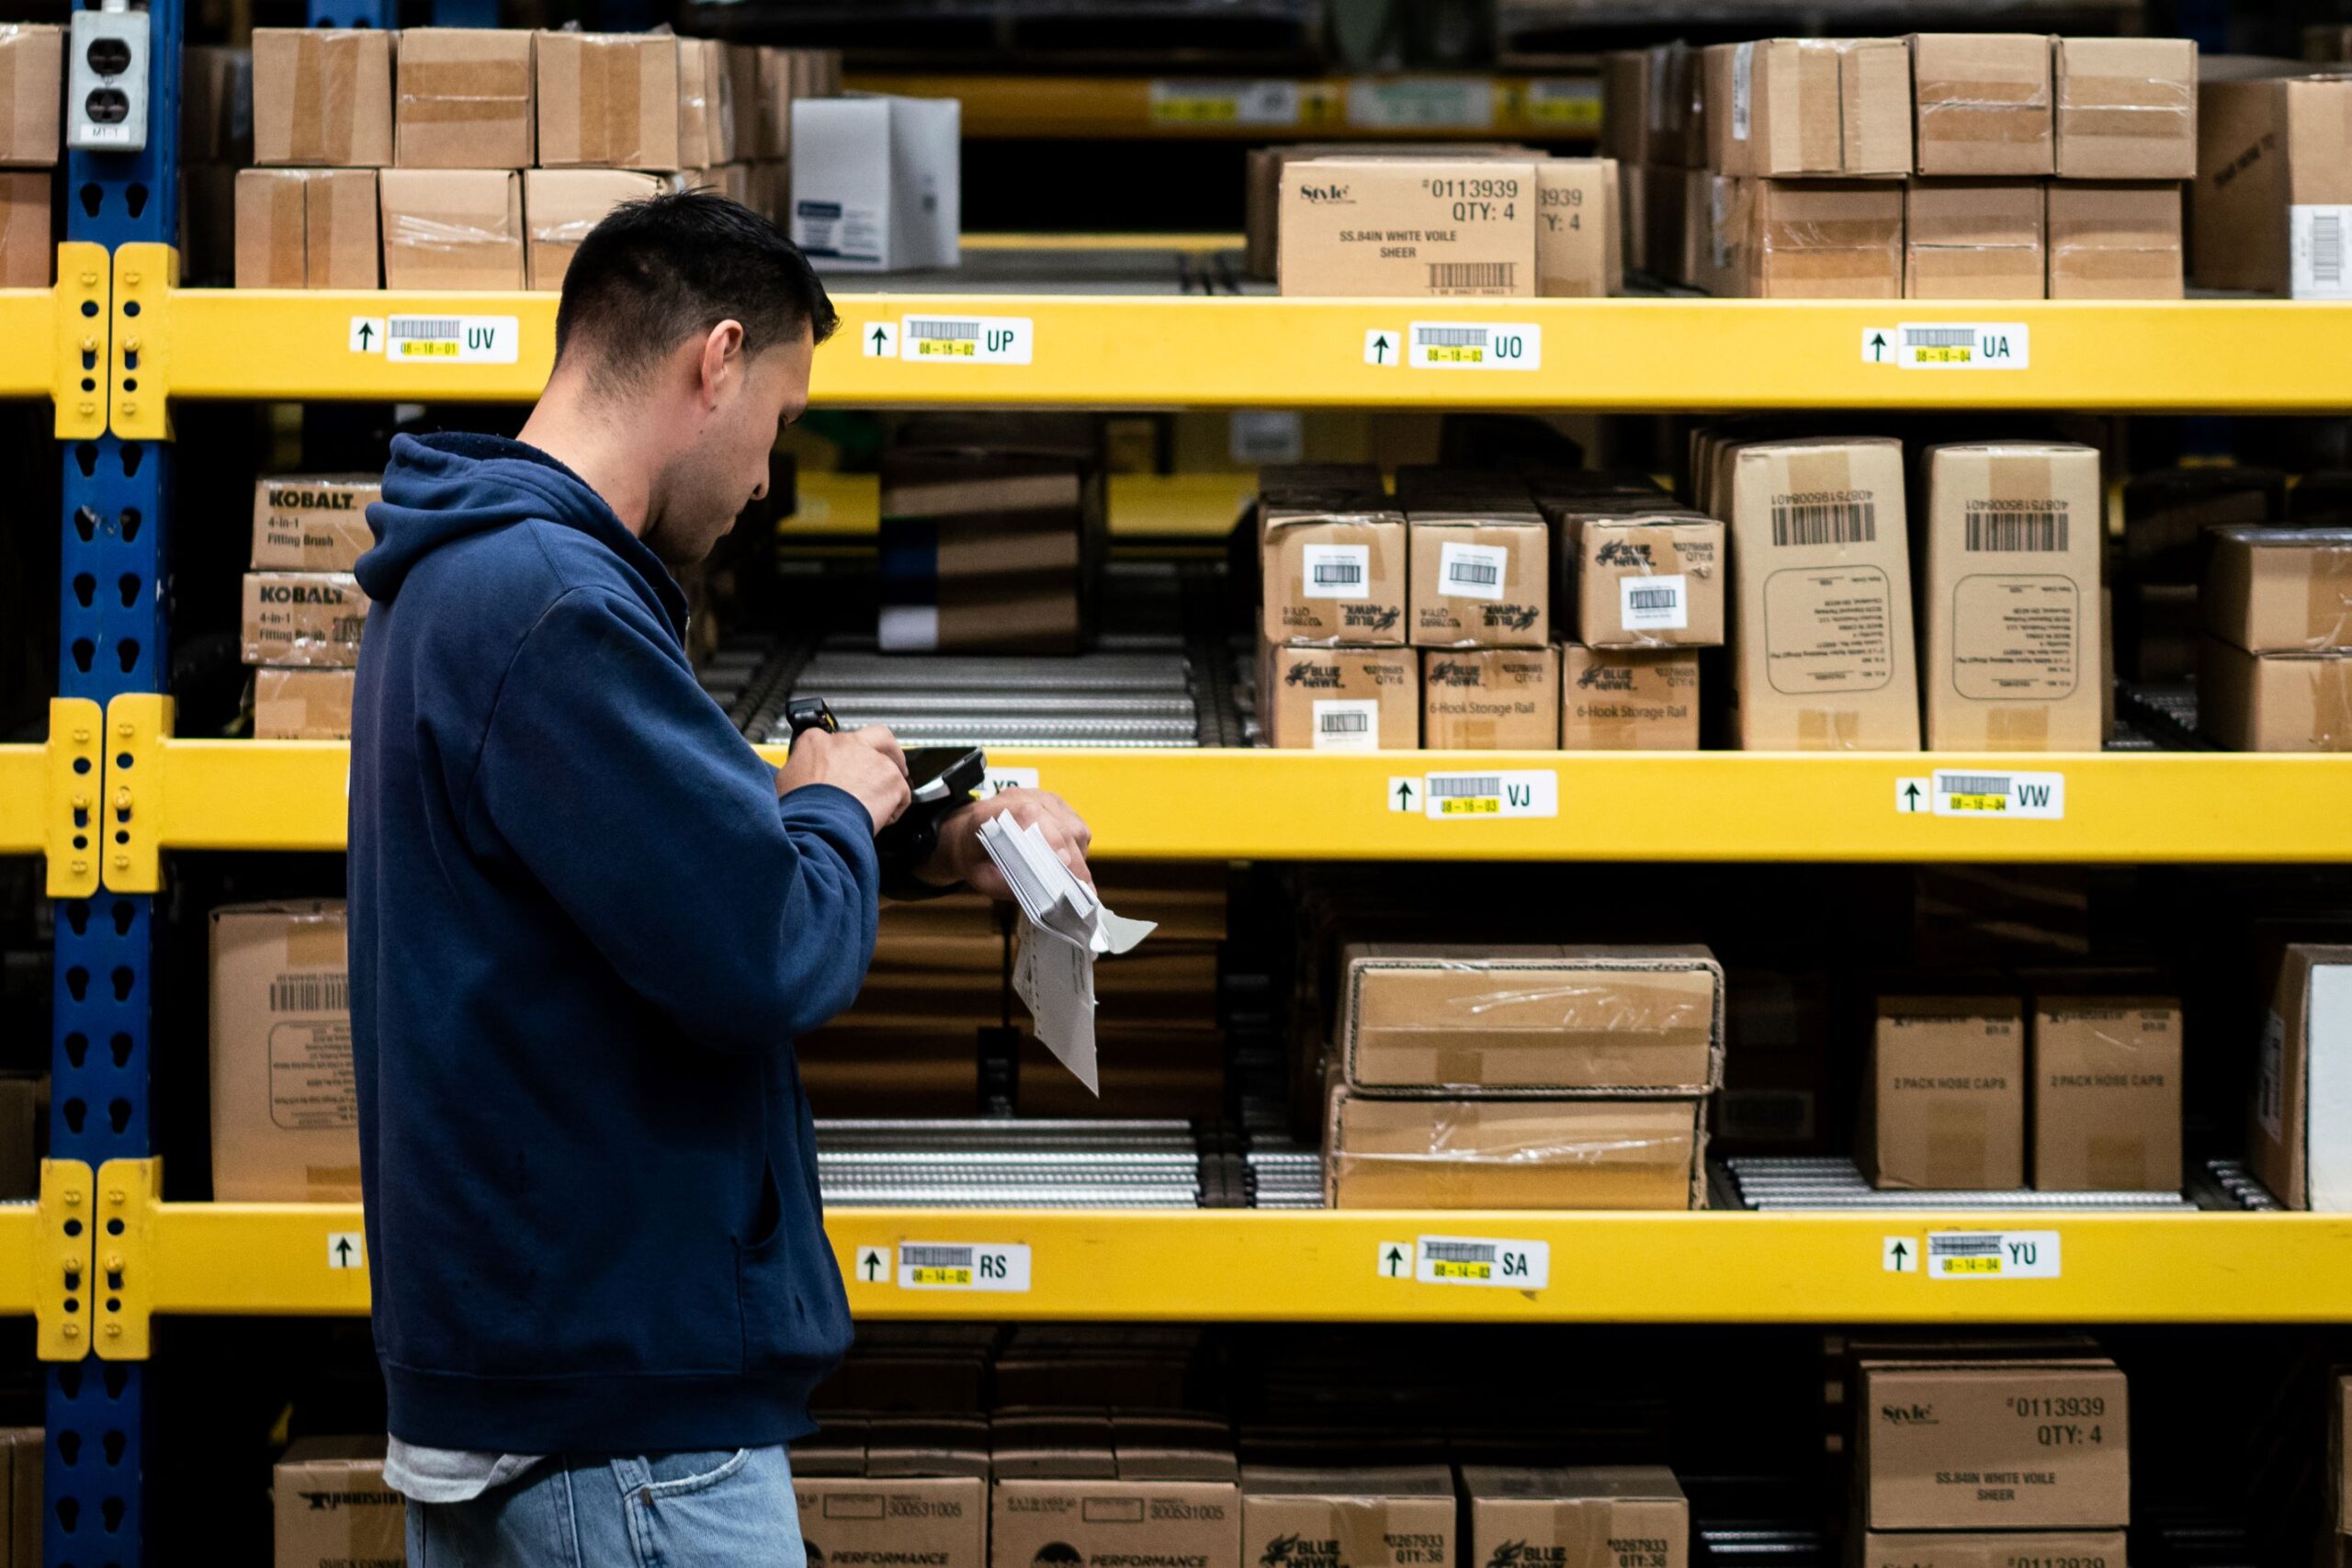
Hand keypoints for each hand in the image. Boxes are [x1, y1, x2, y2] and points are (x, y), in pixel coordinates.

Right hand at [778, 725, 909, 833]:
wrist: (817, 824)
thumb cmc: (798, 810)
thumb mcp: (783, 782)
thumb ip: (797, 771)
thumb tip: (799, 778)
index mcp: (817, 741)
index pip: (836, 741)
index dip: (844, 757)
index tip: (846, 768)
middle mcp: (847, 743)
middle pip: (877, 736)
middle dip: (887, 749)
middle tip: (889, 764)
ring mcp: (872, 758)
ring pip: (892, 766)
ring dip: (888, 784)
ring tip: (881, 804)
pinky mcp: (891, 777)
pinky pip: (901, 792)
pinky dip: (895, 807)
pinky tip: (881, 819)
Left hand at [916, 789, 1093, 898]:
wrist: (968, 832)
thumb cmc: (973, 854)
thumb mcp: (980, 877)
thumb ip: (1006, 885)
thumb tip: (1041, 897)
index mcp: (994, 812)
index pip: (1027, 815)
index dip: (1049, 839)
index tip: (1063, 862)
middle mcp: (1022, 798)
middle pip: (1058, 827)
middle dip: (1072, 862)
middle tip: (1081, 893)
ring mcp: (1043, 798)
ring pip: (1074, 829)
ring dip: (1077, 857)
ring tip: (1071, 881)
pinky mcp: (1057, 804)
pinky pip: (1078, 828)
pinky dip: (1078, 849)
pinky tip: (1068, 864)